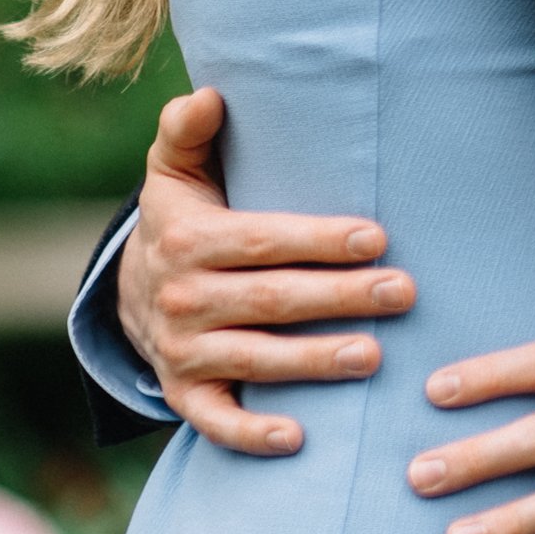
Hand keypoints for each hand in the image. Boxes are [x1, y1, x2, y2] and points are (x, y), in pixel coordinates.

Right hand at [120, 86, 416, 455]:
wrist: (130, 291)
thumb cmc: (183, 218)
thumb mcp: (174, 171)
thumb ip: (188, 130)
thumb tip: (208, 94)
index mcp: (189, 240)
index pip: (263, 241)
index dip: (320, 241)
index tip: (379, 238)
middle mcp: (182, 298)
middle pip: (272, 300)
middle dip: (340, 297)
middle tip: (403, 293)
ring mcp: (182, 350)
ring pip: (256, 359)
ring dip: (314, 362)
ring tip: (374, 356)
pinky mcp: (185, 394)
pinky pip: (216, 421)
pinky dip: (252, 434)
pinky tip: (300, 438)